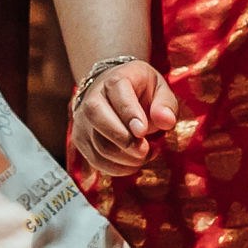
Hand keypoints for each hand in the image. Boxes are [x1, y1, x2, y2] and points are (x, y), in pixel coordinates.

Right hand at [70, 57, 178, 176]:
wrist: (112, 91)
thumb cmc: (140, 91)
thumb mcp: (159, 89)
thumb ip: (165, 105)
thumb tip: (167, 121)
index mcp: (115, 79)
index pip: (117, 94)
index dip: (129, 114)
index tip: (142, 131)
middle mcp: (93, 97)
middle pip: (98, 119)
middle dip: (124, 141)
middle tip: (145, 150)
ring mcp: (83, 119)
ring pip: (98, 144)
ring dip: (125, 158)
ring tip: (145, 154)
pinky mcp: (80, 139)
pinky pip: (96, 160)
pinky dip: (118, 168)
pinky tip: (134, 162)